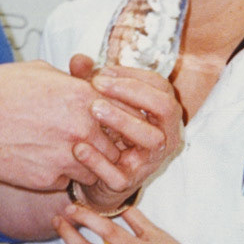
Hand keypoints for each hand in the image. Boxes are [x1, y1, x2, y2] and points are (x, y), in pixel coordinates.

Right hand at [0, 61, 119, 190]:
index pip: (124, 115)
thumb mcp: (41, 72)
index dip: (119, 122)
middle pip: (115, 147)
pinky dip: (60, 176)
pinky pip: (67, 182)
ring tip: (64, 154)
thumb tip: (88, 82)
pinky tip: (41, 162)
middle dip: (106, 148)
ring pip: (95, 171)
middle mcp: (80, 128)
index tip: (111, 125)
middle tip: (89, 145)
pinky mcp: (47, 178)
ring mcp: (65, 156)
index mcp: (83, 97)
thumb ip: (72, 82)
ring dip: (86, 166)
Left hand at [68, 58, 183, 213]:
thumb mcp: (101, 102)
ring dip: (123, 121)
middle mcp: (165, 136)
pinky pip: (120, 173)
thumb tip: (78, 60)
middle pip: (164, 107)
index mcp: (163, 113)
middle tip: (98, 84)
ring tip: (93, 109)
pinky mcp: (130, 183)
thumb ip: (89, 80)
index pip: (160, 86)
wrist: (97, 179)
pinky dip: (99, 160)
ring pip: (151, 139)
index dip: (132, 75)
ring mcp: (151, 161)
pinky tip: (79, 148)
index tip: (102, 71)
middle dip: (132, 92)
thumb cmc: (106, 134)